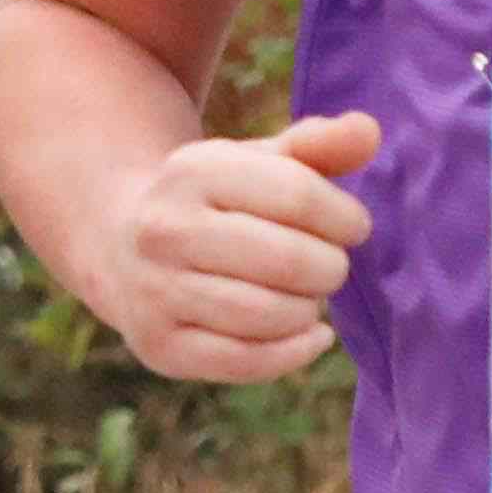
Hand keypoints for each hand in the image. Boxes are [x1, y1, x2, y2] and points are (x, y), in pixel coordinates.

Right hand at [95, 111, 380, 380]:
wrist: (123, 245)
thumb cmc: (217, 202)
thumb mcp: (259, 162)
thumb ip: (318, 144)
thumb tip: (368, 131)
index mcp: (192, 171)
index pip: (297, 194)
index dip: (344, 216)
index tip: (353, 227)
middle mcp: (164, 230)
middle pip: (286, 260)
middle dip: (329, 268)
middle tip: (330, 267)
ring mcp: (155, 291)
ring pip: (268, 314)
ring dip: (308, 310)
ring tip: (307, 297)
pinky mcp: (158, 346)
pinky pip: (246, 361)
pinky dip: (294, 352)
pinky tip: (310, 334)